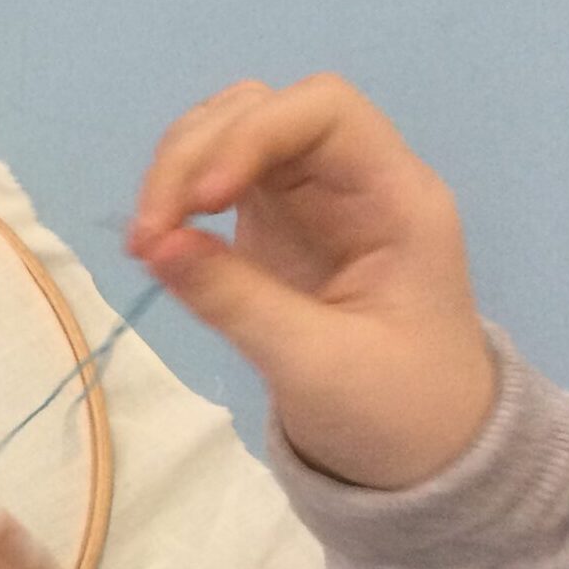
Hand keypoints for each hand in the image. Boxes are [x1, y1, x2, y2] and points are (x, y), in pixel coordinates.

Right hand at [128, 74, 494, 489]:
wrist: (423, 457)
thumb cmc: (394, 413)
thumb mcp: (314, 365)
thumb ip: (235, 300)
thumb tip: (154, 246)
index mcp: (396, 198)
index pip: (322, 111)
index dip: (251, 135)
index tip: (199, 203)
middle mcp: (354, 180)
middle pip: (265, 111)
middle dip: (196, 154)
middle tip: (147, 234)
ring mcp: (313, 202)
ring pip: (234, 135)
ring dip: (179, 170)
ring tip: (145, 239)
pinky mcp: (277, 230)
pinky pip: (220, 181)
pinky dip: (180, 200)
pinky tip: (157, 243)